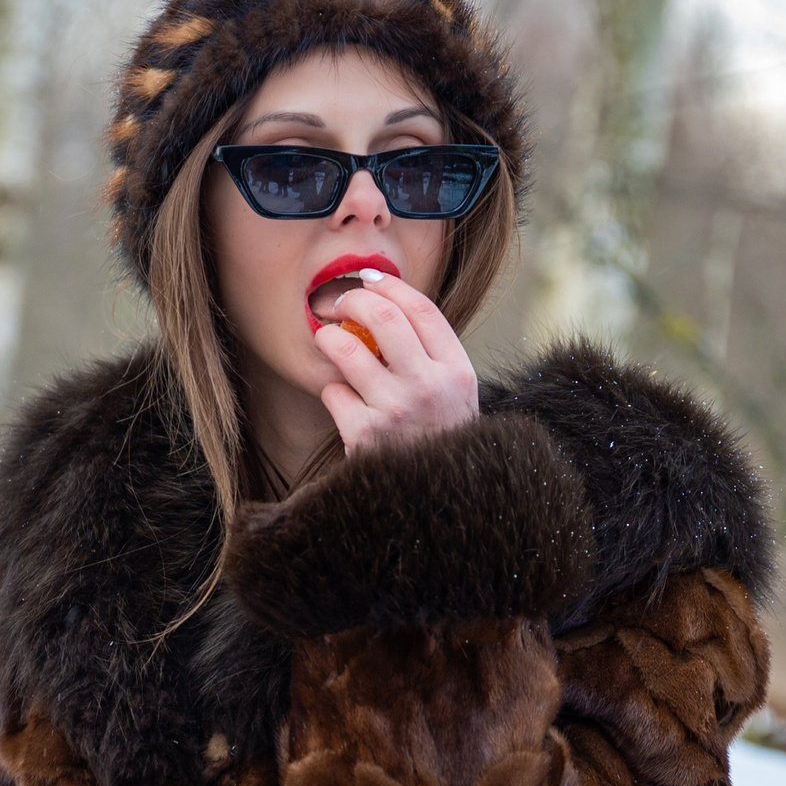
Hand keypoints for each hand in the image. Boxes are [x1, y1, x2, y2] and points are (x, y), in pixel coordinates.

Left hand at [309, 271, 479, 454]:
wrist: (437, 504)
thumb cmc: (440, 439)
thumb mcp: (456, 395)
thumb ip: (432, 355)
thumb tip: (385, 302)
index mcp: (457, 371)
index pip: (421, 309)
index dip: (389, 286)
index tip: (369, 281)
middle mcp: (430, 387)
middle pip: (382, 317)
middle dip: (351, 301)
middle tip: (338, 304)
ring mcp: (397, 411)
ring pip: (346, 349)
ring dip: (329, 339)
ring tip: (328, 341)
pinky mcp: (365, 436)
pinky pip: (333, 393)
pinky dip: (332, 393)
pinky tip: (343, 402)